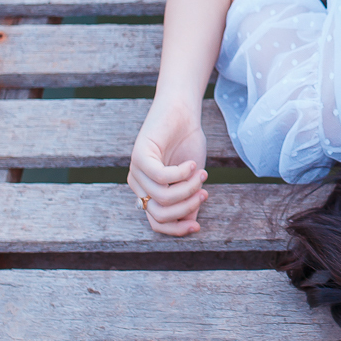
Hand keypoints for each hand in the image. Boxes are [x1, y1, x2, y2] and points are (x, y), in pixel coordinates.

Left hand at [127, 101, 207, 234]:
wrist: (182, 110)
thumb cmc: (187, 142)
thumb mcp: (191, 178)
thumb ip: (188, 200)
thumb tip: (190, 225)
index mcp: (148, 192)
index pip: (157, 223)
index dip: (177, 229)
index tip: (198, 226)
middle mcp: (138, 184)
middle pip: (160, 214)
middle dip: (186, 207)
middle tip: (204, 193)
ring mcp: (136, 170)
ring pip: (162, 198)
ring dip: (188, 188)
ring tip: (201, 174)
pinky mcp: (138, 155)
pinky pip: (161, 177)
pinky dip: (181, 174)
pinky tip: (191, 164)